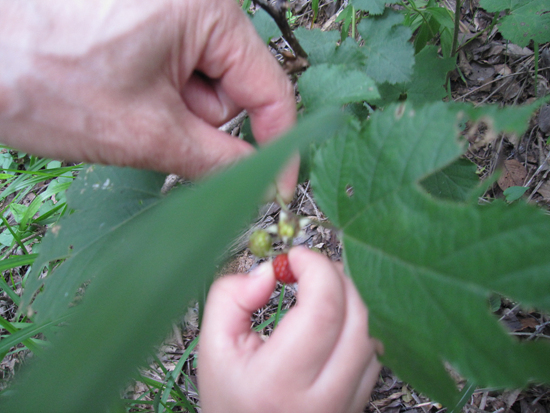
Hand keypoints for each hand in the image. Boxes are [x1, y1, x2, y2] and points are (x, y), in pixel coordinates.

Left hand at [0, 0, 297, 198]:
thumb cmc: (39, 79)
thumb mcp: (145, 133)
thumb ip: (217, 161)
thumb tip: (259, 181)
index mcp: (206, 11)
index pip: (270, 89)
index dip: (278, 146)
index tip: (278, 189)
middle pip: (231, 87)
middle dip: (200, 121)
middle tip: (150, 127)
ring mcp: (164, 6)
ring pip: (198, 82)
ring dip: (171, 110)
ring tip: (119, 104)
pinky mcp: (140, 15)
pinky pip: (172, 68)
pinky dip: (154, 94)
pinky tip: (114, 90)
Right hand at [198, 248, 381, 412]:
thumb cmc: (230, 398)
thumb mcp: (213, 346)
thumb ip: (230, 298)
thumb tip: (269, 272)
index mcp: (279, 383)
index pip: (321, 311)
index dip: (316, 270)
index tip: (296, 257)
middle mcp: (322, 399)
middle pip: (356, 319)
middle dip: (336, 278)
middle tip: (311, 267)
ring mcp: (346, 406)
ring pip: (371, 335)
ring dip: (350, 300)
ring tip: (322, 289)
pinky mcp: (358, 406)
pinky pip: (373, 356)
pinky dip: (358, 326)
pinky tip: (334, 321)